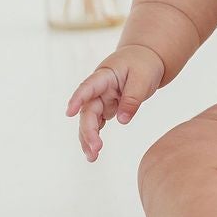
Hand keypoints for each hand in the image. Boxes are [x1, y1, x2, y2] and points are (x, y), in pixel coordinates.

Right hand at [64, 44, 166, 161]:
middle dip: (89, 130)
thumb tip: (122, 120)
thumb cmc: (143, 64)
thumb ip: (132, 98)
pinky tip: (93, 152)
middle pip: (88, 110)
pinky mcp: (106, 107)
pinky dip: (95, 136)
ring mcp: (101, 98)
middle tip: (95, 149)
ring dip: (89, 138)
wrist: (146, 58)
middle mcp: (98, 88)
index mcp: (105, 75)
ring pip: (90, 120)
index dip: (78, 98)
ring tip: (92, 157)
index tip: (70, 112)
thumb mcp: (143, 79)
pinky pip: (97, 123)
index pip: (88, 86)